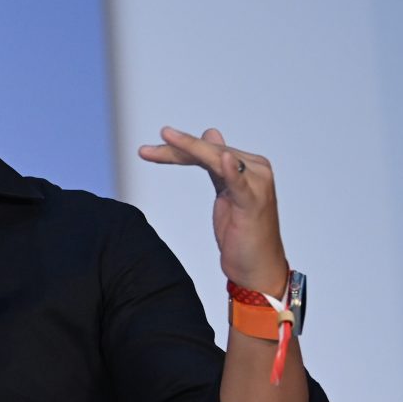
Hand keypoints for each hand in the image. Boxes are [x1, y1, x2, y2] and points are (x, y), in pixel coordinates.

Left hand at [138, 127, 287, 295]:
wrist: (257, 266)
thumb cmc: (243, 232)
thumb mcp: (225, 193)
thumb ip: (216, 167)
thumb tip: (210, 134)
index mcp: (247, 165)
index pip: (207, 150)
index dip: (178, 148)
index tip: (147, 151)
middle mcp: (255, 169)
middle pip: (209, 152)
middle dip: (175, 149)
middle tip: (144, 150)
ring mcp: (256, 185)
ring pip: (217, 159)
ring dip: (190, 148)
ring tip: (167, 137)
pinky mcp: (254, 203)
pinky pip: (241, 184)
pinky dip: (232, 171)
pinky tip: (223, 159)